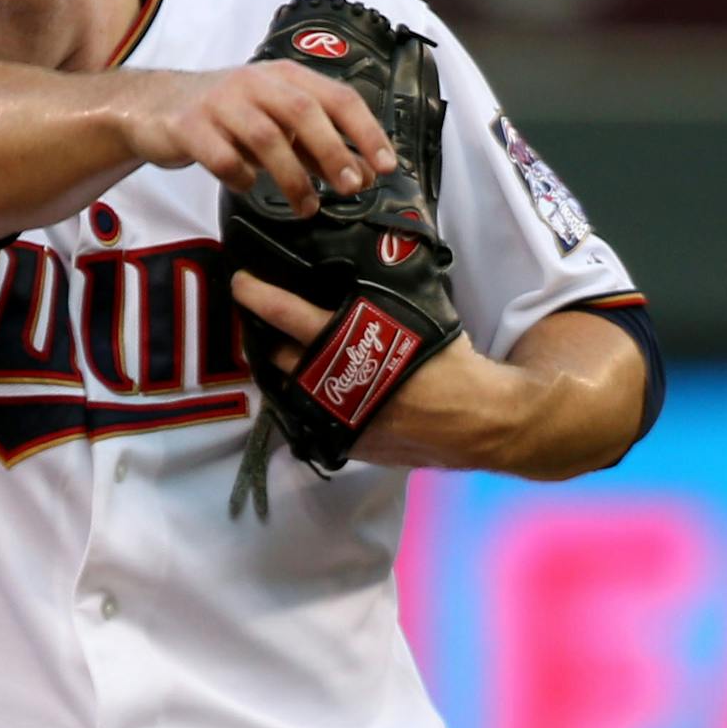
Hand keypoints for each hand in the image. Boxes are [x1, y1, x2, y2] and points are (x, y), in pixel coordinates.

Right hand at [125, 64, 398, 216]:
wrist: (153, 106)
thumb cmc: (225, 116)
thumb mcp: (275, 123)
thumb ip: (314, 146)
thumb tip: (361, 175)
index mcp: (283, 76)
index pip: (337, 97)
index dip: (365, 131)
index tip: (386, 166)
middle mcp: (253, 82)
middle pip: (303, 112)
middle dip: (333, 152)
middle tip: (350, 188)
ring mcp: (219, 102)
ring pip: (265, 138)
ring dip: (292, 177)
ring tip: (307, 207)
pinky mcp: (188, 125)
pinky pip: (222, 157)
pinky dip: (241, 177)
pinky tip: (246, 187)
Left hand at [231, 270, 516, 469]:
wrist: (485, 422)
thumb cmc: (455, 366)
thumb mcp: (417, 324)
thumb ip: (378, 311)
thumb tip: (353, 283)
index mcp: (353, 348)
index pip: (293, 317)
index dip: (262, 298)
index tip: (241, 283)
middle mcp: (337, 385)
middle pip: (281, 360)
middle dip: (268, 342)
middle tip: (262, 326)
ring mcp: (338, 420)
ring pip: (292, 393)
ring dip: (286, 375)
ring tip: (285, 356)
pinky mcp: (349, 444)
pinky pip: (314, 419)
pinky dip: (310, 402)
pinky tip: (313, 390)